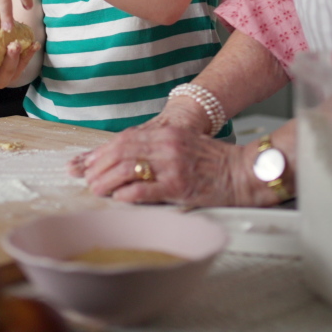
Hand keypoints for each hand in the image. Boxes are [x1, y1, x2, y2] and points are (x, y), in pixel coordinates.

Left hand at [68, 123, 238, 206]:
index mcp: (168, 133)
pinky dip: (128, 194)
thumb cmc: (215, 162)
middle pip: (122, 151)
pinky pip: (146, 189)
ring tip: (98, 189)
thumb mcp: (185, 143)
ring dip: (108, 180)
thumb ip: (158, 148)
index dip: (104, 150)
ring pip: (129, 168)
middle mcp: (168, 146)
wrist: (243, 172)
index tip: (90, 161)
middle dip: (100, 165)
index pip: (126, 138)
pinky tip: (119, 198)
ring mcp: (173, 166)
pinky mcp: (179, 186)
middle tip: (88, 178)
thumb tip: (129, 159)